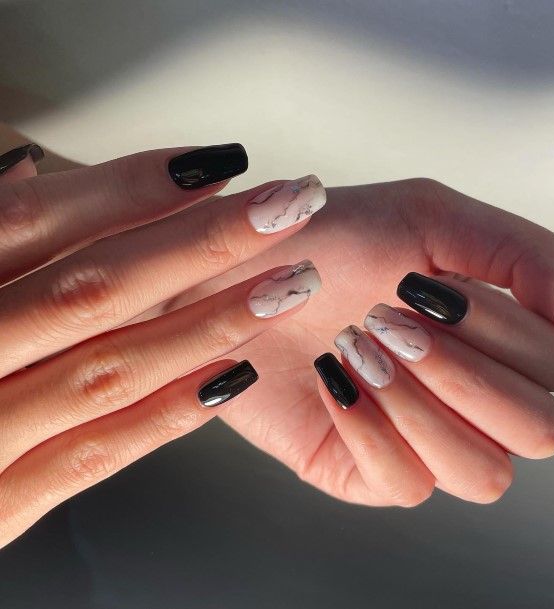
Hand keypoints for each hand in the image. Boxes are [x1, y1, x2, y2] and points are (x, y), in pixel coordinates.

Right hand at [0, 143, 328, 546]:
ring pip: (109, 365)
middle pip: (93, 283)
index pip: (35, 218)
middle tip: (287, 206)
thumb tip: (28, 170)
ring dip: (211, 321)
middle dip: (203, 242)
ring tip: (287, 283)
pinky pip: (95, 454)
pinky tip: (236, 375)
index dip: (134, 186)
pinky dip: (170, 412)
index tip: (219, 163)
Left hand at [179, 178, 553, 505]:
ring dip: (426, 407)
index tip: (424, 286)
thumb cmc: (328, 237)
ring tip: (363, 348)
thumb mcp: (430, 216)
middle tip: (390, 318)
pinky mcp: (363, 468)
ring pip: (486, 474)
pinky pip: (405, 485)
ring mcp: (419, 437)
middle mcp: (466, 394)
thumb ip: (522, 254)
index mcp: (493, 337)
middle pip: (539, 430)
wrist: (237, 271)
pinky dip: (373, 431)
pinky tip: (334, 380)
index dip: (500, 330)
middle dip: (465, 372)